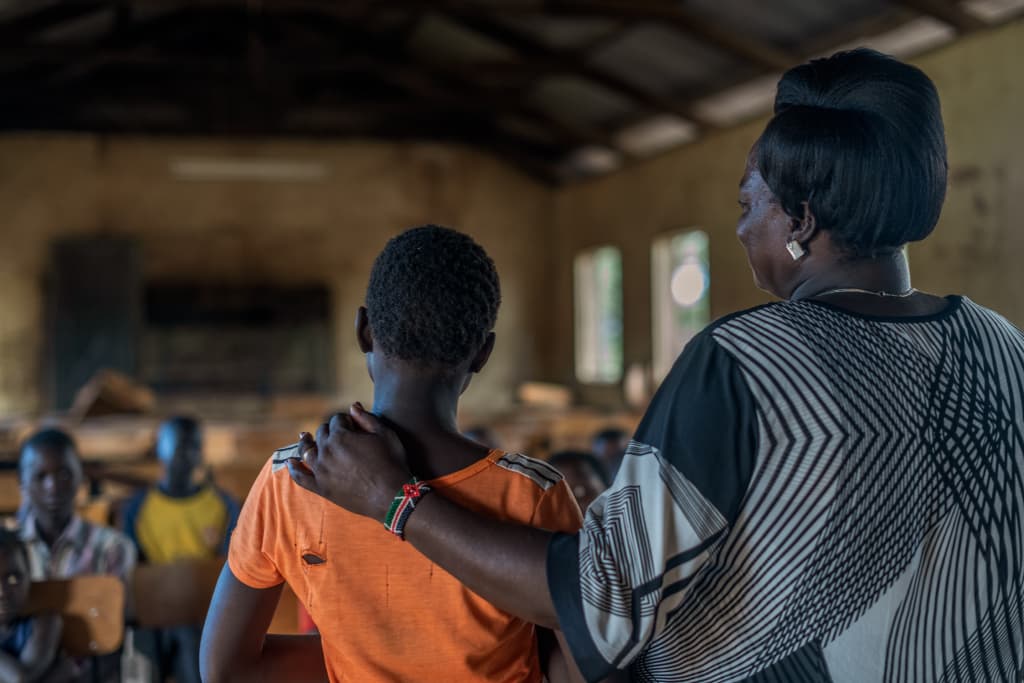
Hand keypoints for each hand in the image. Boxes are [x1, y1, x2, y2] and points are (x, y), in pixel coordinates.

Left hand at [287, 404, 410, 520]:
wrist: (392, 496)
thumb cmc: (392, 462)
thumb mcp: (385, 434)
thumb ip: (366, 418)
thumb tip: (352, 406)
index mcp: (341, 436)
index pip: (337, 419)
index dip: (346, 420)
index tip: (353, 424)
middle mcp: (326, 451)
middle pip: (322, 433)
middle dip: (330, 430)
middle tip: (340, 434)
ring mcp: (321, 470)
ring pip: (306, 451)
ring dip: (306, 442)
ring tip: (304, 437)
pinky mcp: (321, 487)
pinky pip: (301, 477)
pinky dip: (294, 468)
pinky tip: (290, 462)